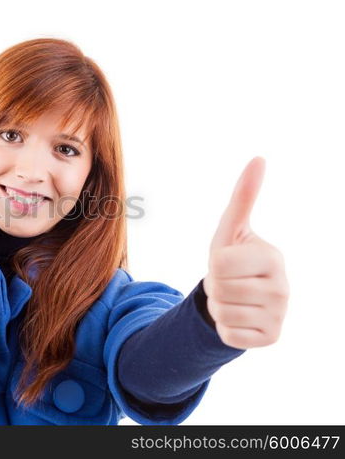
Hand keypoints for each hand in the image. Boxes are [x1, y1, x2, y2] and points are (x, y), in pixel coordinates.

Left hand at [203, 157, 289, 348]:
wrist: (240, 296)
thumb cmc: (234, 258)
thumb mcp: (232, 228)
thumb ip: (243, 196)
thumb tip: (258, 159)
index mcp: (273, 258)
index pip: (219, 265)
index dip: (213, 265)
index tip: (227, 263)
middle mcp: (283, 288)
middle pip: (218, 289)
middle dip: (213, 286)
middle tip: (227, 283)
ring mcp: (280, 316)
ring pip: (221, 313)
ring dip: (217, 306)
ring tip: (232, 298)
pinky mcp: (270, 338)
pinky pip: (228, 335)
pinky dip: (223, 328)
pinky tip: (238, 317)